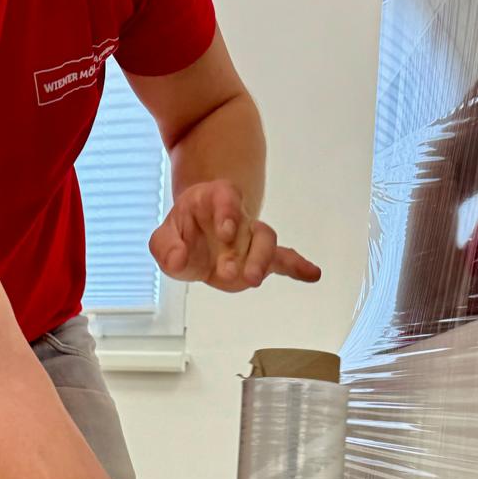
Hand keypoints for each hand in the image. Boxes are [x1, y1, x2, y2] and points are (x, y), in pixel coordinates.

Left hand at [150, 181, 321, 293]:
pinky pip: (284, 259)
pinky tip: (313, 275)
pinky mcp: (260, 258)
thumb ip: (165, 248)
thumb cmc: (183, 234)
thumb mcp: (164, 239)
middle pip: (252, 227)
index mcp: (214, 200)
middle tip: (230, 271)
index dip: (228, 212)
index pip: (226, 198)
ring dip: (261, 261)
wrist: (195, 237)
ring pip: (267, 242)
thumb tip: (178, 260)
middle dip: (246, 249)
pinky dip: (297, 267)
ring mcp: (251, 237)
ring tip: (253, 280)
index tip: (225, 231)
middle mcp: (238, 217)